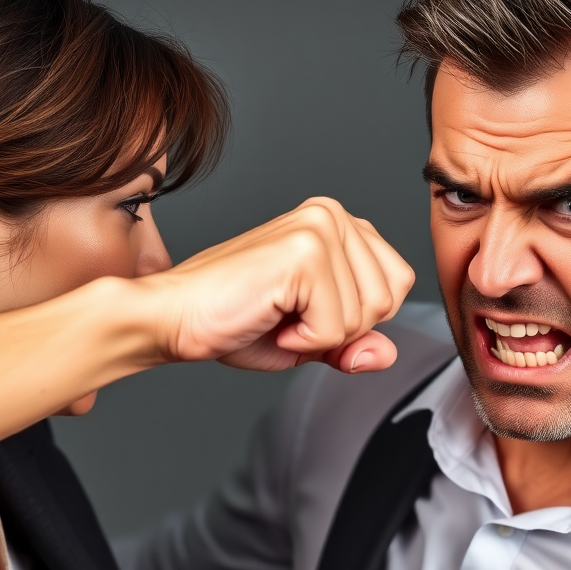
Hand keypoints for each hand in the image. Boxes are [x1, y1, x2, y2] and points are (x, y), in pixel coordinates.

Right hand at [143, 197, 413, 372]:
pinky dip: (303, 342)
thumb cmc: (231, 320)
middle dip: (341, 329)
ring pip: (367, 316)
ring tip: (277, 314)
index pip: (397, 285)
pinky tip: (270, 319)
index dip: (355, 319)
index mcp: (338, 224)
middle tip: (287, 316)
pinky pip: (337, 329)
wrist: (173, 318)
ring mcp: (320, 229)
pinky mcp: (305, 252)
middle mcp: (332, 214)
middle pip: (388, 300)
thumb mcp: (311, 339)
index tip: (304, 313)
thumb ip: (354, 343)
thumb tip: (386, 355)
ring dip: (320, 335)